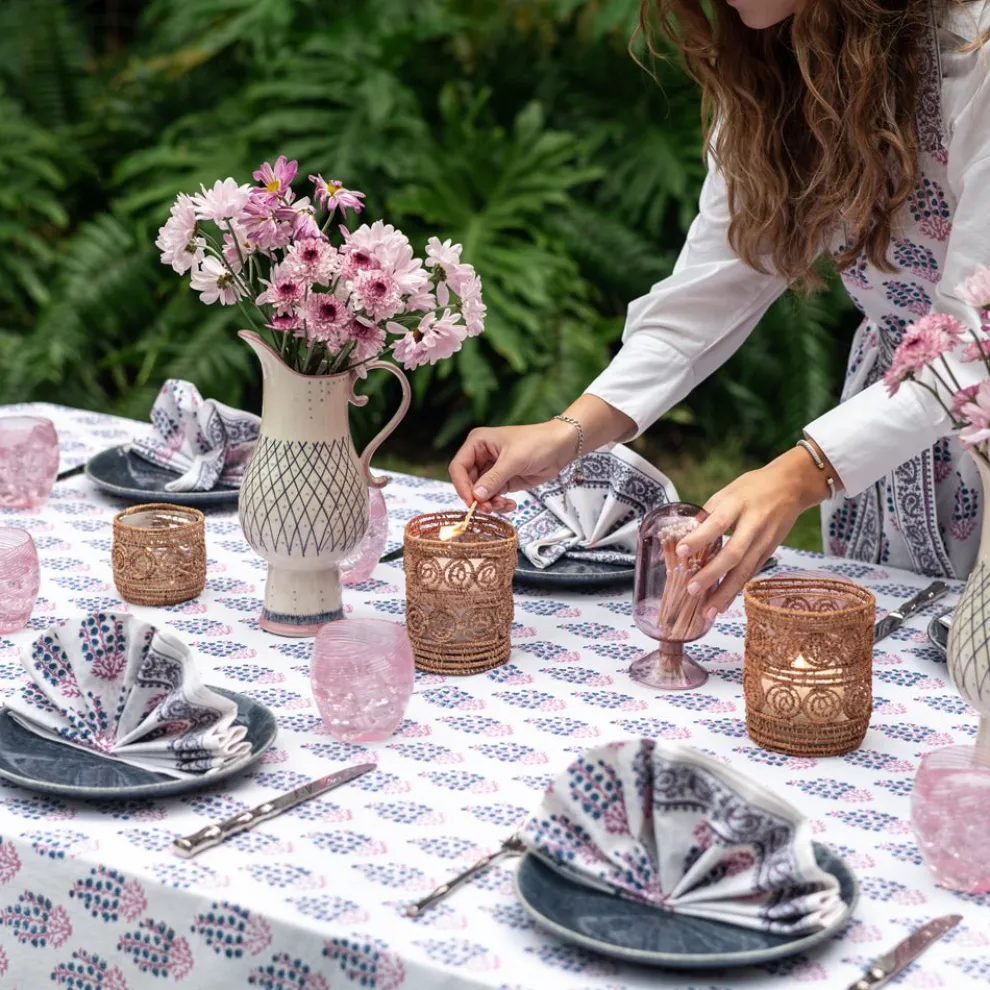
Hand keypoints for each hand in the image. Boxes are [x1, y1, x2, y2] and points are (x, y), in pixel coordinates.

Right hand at [448, 421, 579, 513]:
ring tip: (505, 505)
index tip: (471, 502)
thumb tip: (476, 496)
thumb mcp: (514, 460)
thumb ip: (494, 479)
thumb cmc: (537, 443)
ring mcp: (491, 470)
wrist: (561, 447)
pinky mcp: (503, 481)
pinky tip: (511, 504)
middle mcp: (480, 456)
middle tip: (490, 509)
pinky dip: (499, 504)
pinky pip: (493, 497)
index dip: (461, 486)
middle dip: (478, 498)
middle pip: (467, 483)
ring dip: (490, 503)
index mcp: (477, 443)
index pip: (458, 467)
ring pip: (480, 493)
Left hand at [674, 447, 831, 615]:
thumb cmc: (751, 488)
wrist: (791, 486)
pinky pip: (750, 574)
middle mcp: (753, 525)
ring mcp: (764, 541)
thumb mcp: (727, 492)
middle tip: (692, 590)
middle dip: (712, 574)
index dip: (699, 538)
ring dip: (725, 593)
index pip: (717, 523)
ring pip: (745, 571)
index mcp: (737, 504)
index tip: (680, 551)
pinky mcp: (769, 552)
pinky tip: (722, 604)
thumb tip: (686, 536)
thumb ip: (707, 514)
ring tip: (707, 611)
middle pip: (734, 553)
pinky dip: (736, 590)